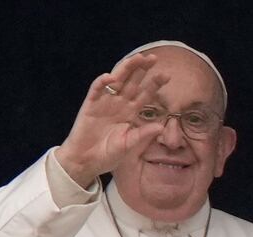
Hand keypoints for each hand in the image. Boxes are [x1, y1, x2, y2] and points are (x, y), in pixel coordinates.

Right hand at [55, 53, 168, 187]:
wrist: (85, 162)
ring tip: (137, 59)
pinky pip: (96, 90)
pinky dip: (102, 82)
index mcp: (130, 113)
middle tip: (153, 58)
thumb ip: (142, 135)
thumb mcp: (128, 146)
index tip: (166, 75)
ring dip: (125, 69)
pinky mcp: (90, 105)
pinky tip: (110, 77)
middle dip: (142, 69)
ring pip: (116, 80)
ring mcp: (104, 103)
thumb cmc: (107, 155)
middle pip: (132, 82)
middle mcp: (119, 104)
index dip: (154, 84)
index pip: (144, 94)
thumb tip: (161, 126)